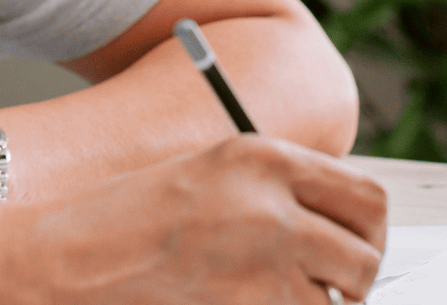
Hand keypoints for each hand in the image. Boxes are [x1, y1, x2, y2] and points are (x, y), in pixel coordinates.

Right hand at [22, 134, 385, 304]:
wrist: (79, 258)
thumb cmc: (137, 215)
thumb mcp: (216, 173)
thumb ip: (280, 189)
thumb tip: (342, 226)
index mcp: (265, 156)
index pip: (367, 196)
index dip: (367, 228)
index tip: (354, 242)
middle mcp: (274, 204)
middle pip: (367, 254)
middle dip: (357, 274)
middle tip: (331, 281)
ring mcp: (266, 263)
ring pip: (343, 302)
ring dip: (321, 303)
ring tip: (272, 292)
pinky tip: (246, 302)